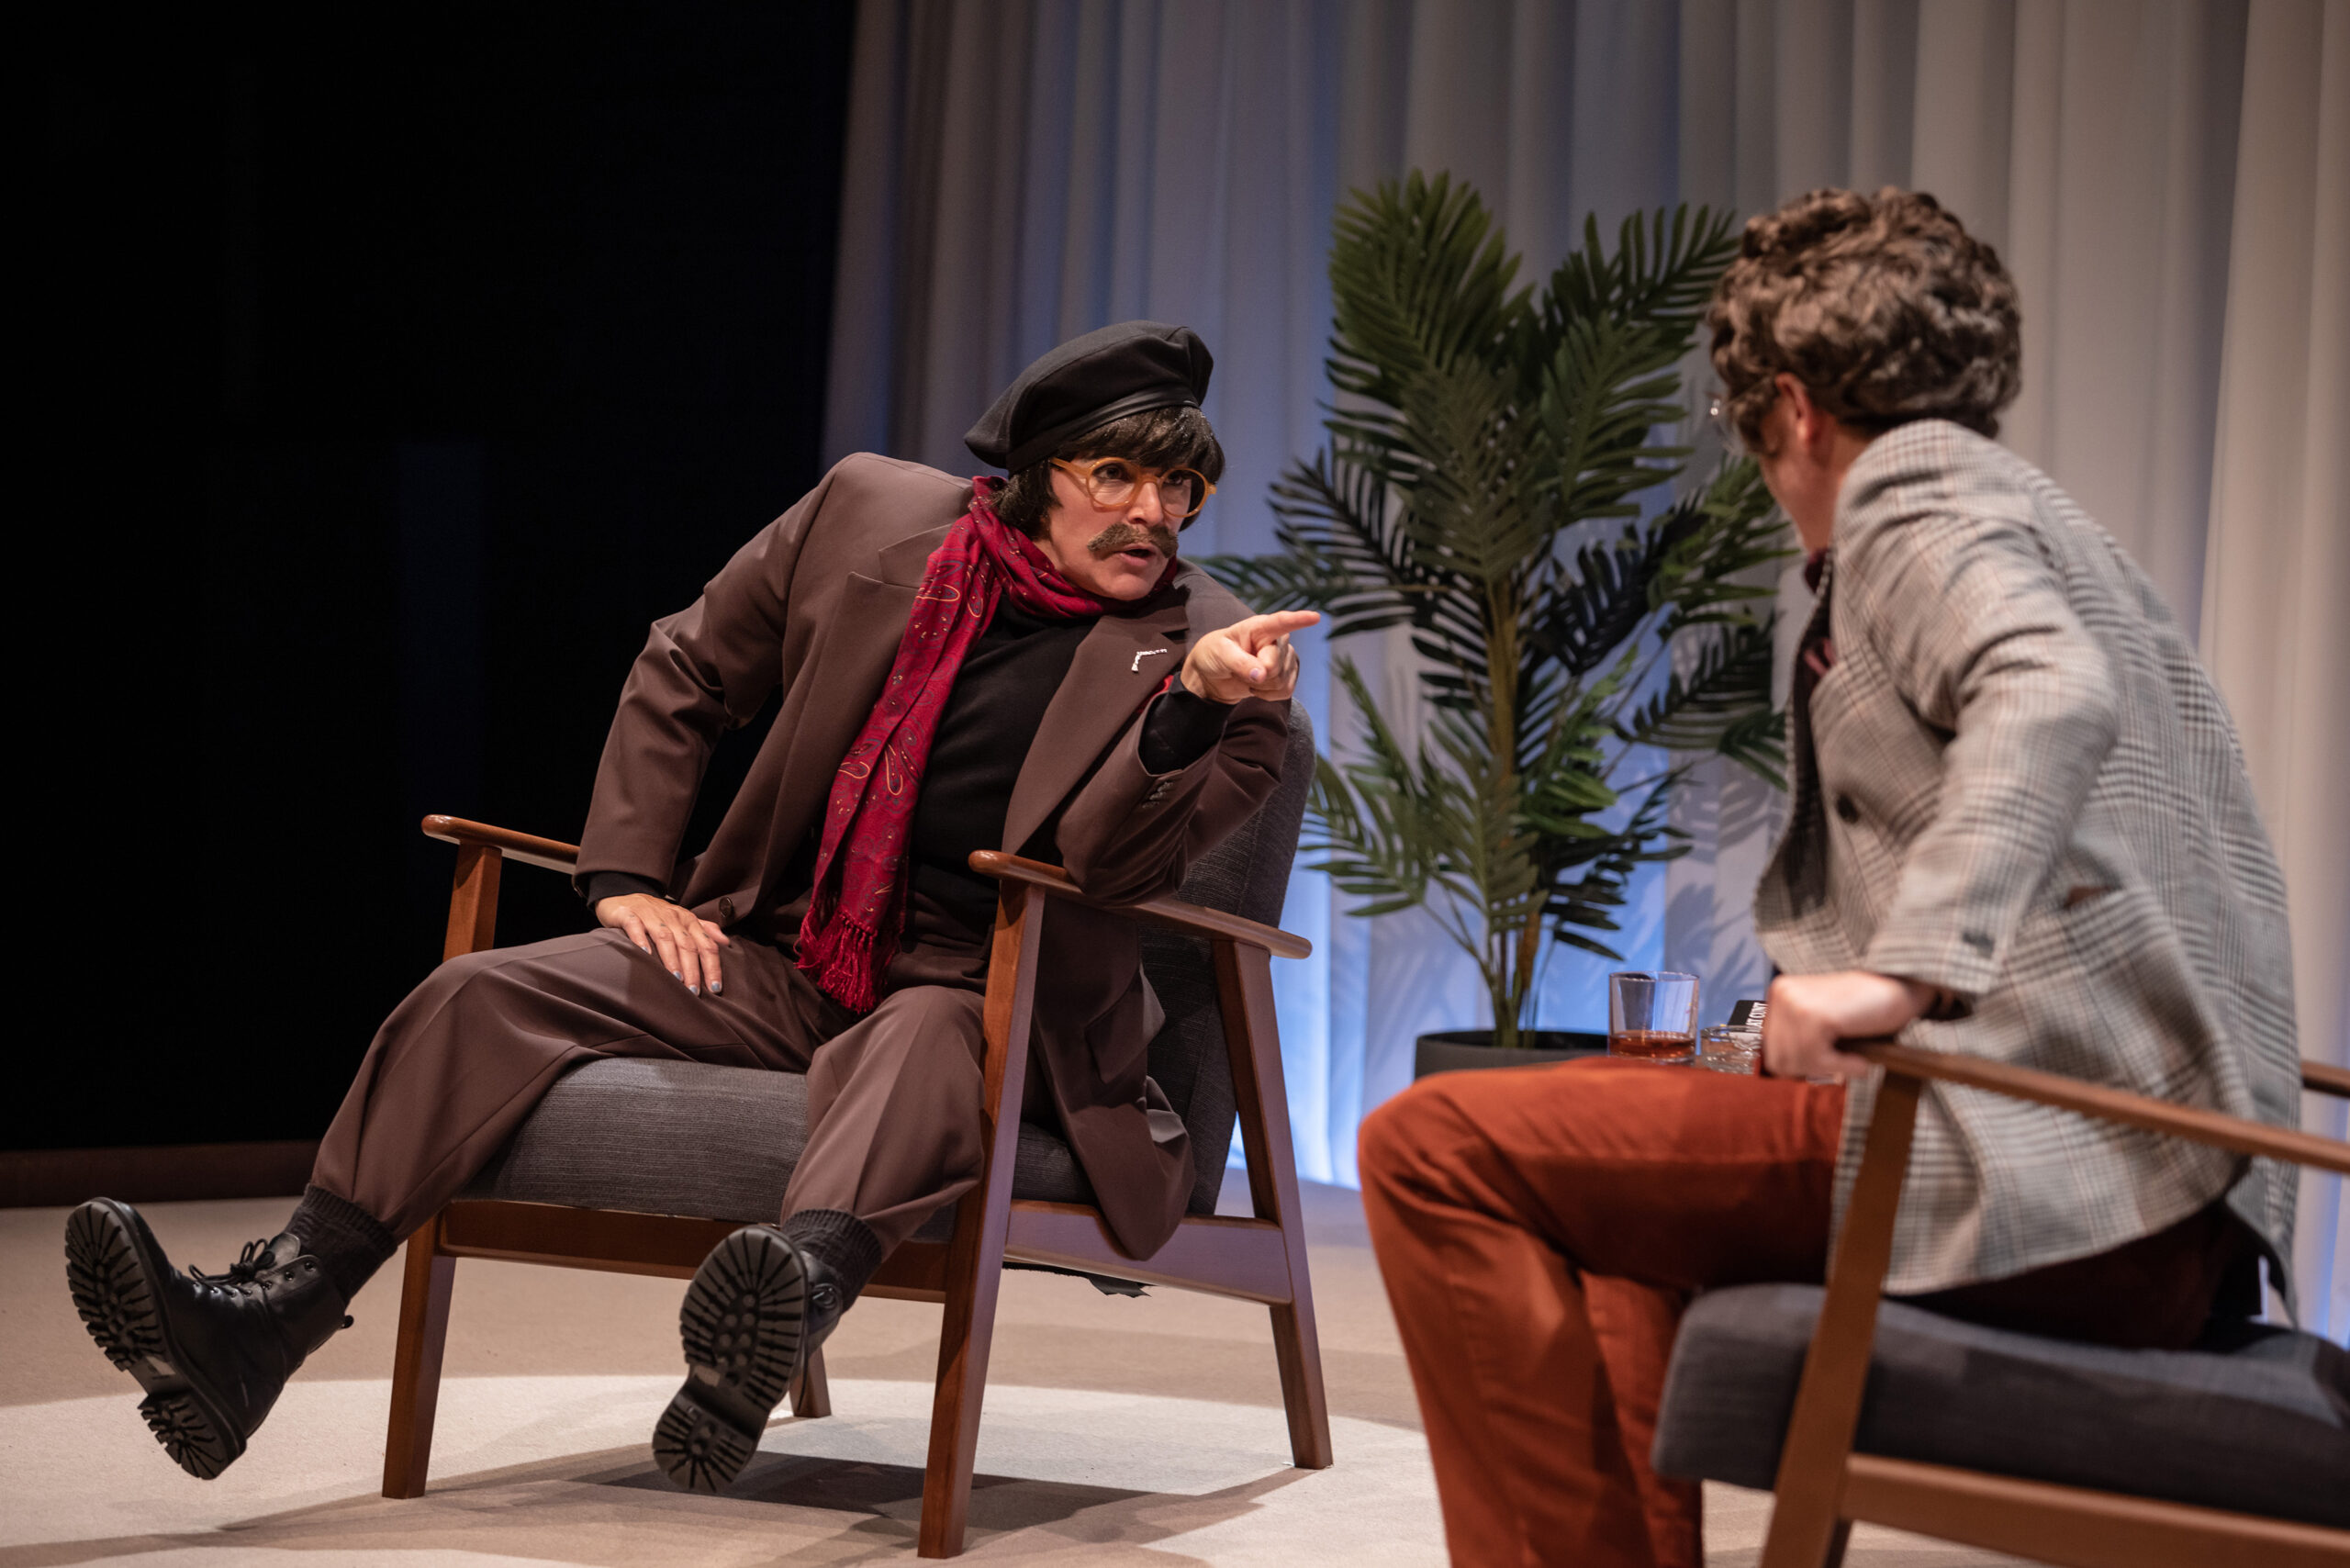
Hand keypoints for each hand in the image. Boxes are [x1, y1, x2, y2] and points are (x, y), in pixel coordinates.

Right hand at [595, 893, 733, 995]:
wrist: (623, 899)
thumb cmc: (656, 916)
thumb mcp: (682, 921)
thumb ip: (704, 930)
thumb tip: (725, 942)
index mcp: (688, 921)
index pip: (706, 944)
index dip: (712, 966)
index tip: (715, 988)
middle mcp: (672, 917)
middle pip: (687, 944)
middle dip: (693, 969)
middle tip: (693, 991)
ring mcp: (650, 914)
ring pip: (665, 937)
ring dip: (672, 959)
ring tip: (676, 979)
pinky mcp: (628, 913)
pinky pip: (635, 926)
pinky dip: (640, 939)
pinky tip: (645, 954)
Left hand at [1180, 611, 1320, 703]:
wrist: (1214, 677)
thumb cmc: (1214, 655)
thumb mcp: (1220, 654)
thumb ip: (1240, 662)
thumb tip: (1261, 675)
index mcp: (1260, 627)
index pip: (1281, 622)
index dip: (1298, 619)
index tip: (1314, 617)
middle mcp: (1278, 640)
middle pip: (1275, 665)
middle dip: (1256, 674)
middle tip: (1240, 669)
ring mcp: (1285, 659)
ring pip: (1281, 681)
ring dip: (1260, 686)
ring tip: (1247, 675)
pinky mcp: (1288, 677)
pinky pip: (1286, 692)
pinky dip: (1267, 695)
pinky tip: (1256, 685)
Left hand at [1761, 970, 1933, 1080]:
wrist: (1902, 988)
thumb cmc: (1867, 1010)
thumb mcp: (1822, 1025)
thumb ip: (1799, 1042)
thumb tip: (1778, 1073)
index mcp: (1780, 994)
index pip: (1770, 1051)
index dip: (1798, 1067)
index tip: (1825, 1065)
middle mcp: (1782, 994)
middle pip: (1778, 1061)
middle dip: (1811, 1070)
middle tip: (1842, 1064)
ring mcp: (1795, 1003)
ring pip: (1796, 1062)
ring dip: (1830, 1069)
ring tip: (1856, 1059)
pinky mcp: (1816, 1015)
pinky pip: (1818, 1060)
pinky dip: (1844, 1066)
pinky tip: (1861, 1059)